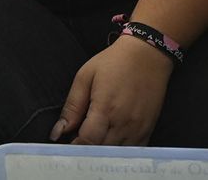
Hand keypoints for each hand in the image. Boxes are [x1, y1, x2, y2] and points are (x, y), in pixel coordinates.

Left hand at [52, 37, 172, 145]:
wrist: (147, 54)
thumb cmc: (114, 62)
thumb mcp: (85, 76)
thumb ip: (72, 106)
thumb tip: (58, 131)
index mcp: (105, 108)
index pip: (87, 142)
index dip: (74, 147)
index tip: (67, 146)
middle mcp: (123, 122)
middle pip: (101, 150)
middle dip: (87, 151)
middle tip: (77, 144)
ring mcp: (137, 128)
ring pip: (116, 154)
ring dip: (103, 151)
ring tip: (94, 142)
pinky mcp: (148, 129)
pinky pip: (132, 151)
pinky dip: (120, 152)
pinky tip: (111, 142)